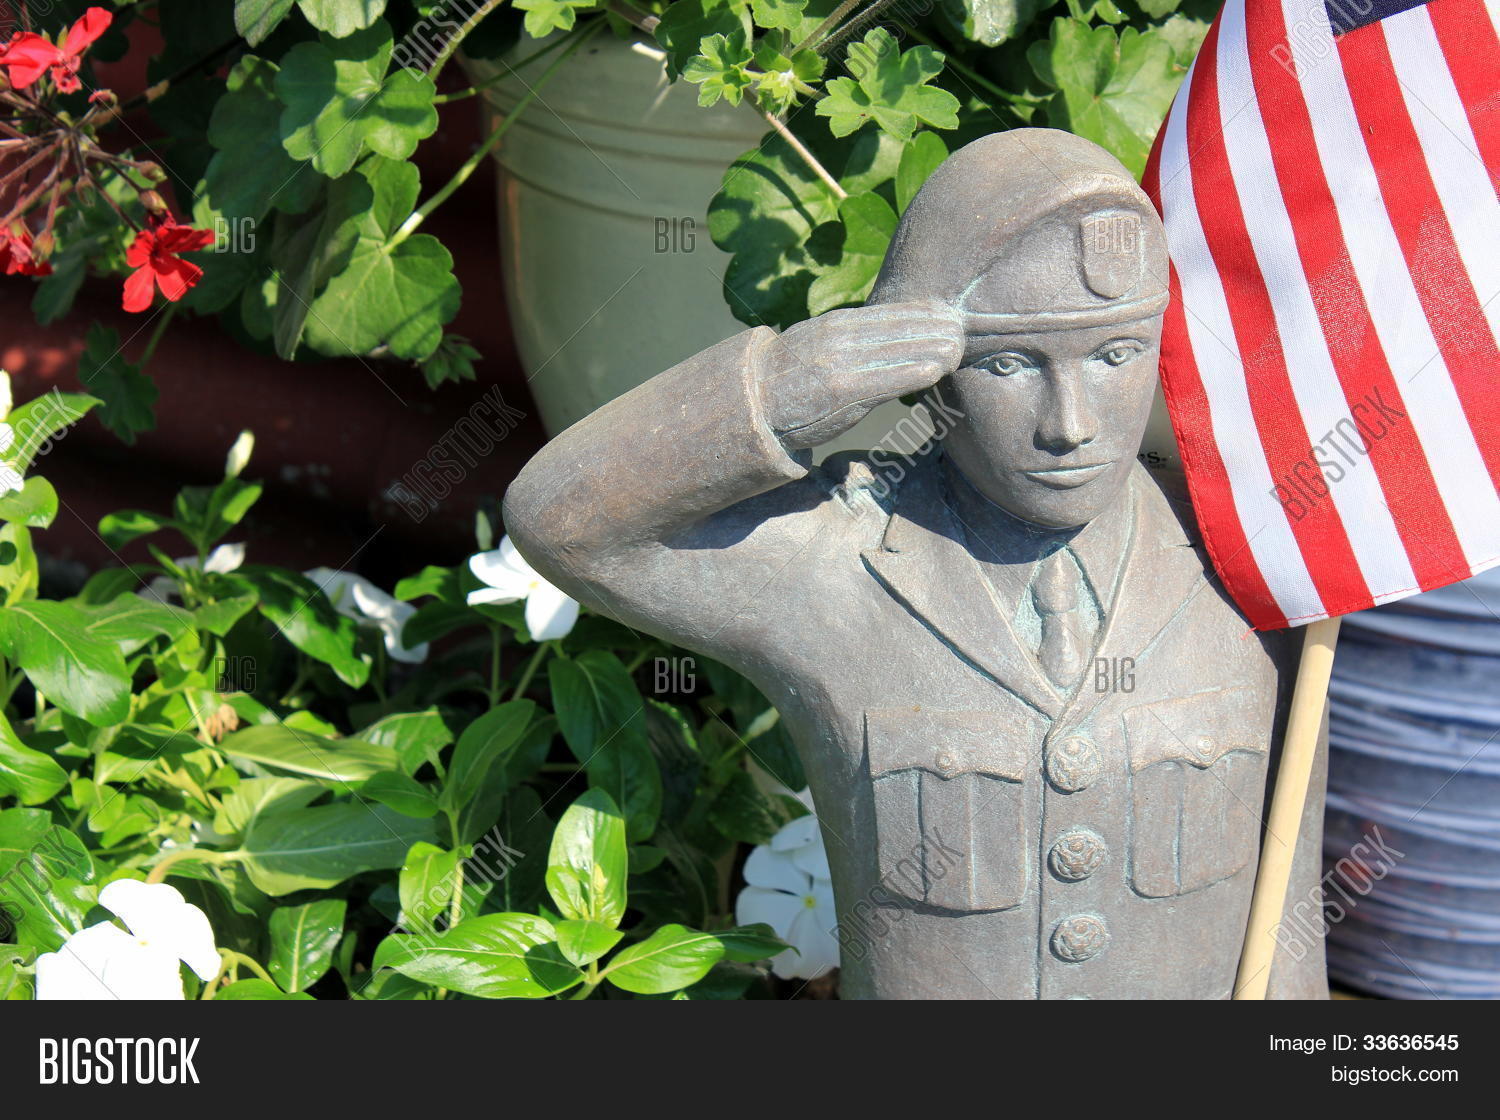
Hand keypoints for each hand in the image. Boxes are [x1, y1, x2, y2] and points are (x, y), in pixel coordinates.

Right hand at [758, 300, 964, 449]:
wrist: (752, 402)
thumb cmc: (790, 380)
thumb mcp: (817, 345)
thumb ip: (850, 339)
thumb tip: (885, 340)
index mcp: (836, 324)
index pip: (888, 312)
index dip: (922, 312)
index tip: (948, 313)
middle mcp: (839, 337)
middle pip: (897, 327)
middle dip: (934, 328)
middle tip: (964, 329)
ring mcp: (839, 363)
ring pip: (896, 349)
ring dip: (932, 348)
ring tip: (959, 347)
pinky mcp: (839, 390)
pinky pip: (883, 379)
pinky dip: (912, 372)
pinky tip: (936, 369)